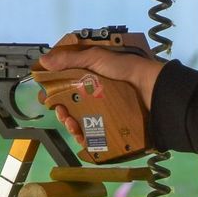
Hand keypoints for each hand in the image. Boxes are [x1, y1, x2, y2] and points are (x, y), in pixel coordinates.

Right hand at [35, 47, 163, 145]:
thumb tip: (43, 61)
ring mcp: (104, 113)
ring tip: (70, 124)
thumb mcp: (97, 58)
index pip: (67, 86)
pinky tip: (81, 136)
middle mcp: (96, 97)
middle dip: (61, 110)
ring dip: (70, 125)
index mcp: (91, 79)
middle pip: (71, 107)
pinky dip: (85, 138)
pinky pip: (94, 137)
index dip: (54, 92)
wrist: (154, 90)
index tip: (45, 95)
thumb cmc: (127, 70)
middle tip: (60, 111)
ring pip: (80, 123)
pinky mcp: (112, 128)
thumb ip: (70, 59)